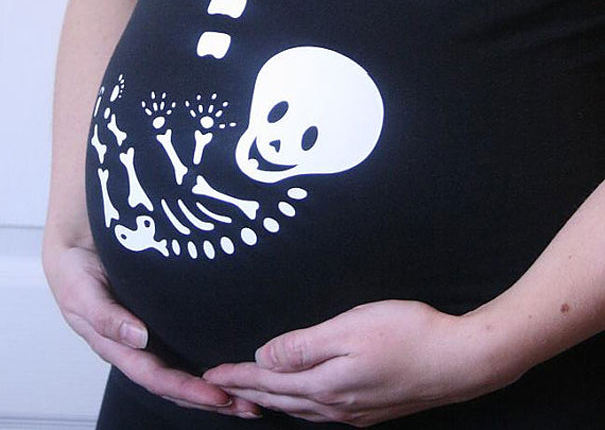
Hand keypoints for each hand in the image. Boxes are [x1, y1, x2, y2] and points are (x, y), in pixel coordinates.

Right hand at [42, 237, 261, 417]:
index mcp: (118, 347)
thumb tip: (138, 339)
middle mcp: (138, 347)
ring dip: (219, 384)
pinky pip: (188, 344)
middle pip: (178, 383)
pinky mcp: (163, 317)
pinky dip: (212, 357)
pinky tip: (236, 359)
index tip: (220, 396)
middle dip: (213, 399)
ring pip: (187, 368)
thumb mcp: (82, 292)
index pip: (158, 378)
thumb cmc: (75, 270)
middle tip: (252, 406)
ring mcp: (151, 334)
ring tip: (255, 393)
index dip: (189, 391)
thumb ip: (106, 317)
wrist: (77, 241)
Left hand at [202, 299, 526, 425]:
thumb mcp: (349, 328)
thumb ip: (303, 346)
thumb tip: (263, 358)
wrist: (460, 361)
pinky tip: (303, 400)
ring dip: (272, 402)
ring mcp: (356, 412)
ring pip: (301, 409)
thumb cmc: (406, 334)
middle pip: (281, 399)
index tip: (210, 376)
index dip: (238, 377)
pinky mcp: (373, 411)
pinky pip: (322, 412)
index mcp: (325, 384)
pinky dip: (300, 405)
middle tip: (220, 389)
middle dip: (248, 393)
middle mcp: (336, 406)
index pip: (269, 382)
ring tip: (252, 397)